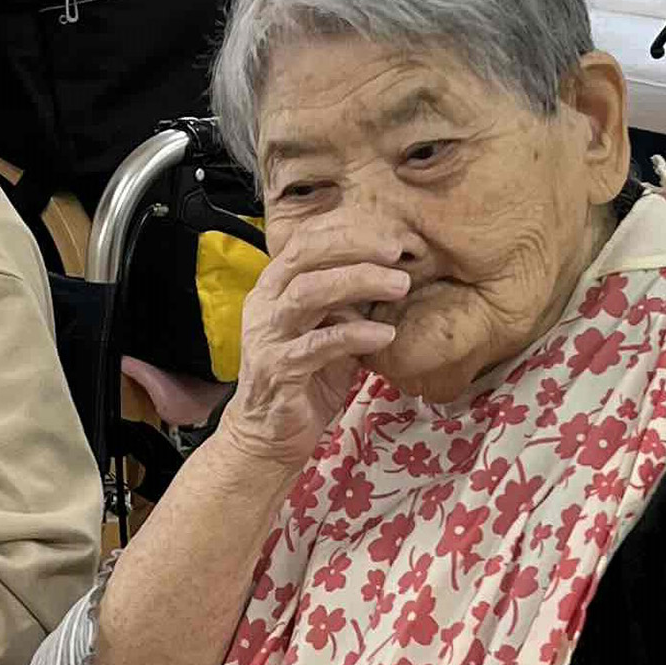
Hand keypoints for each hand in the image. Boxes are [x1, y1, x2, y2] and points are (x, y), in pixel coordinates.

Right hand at [215, 219, 410, 469]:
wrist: (269, 434)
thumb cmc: (305, 378)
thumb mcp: (330, 328)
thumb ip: (351, 300)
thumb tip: (396, 270)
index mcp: (276, 286)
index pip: (308, 239)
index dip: (350, 229)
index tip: (393, 235)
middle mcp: (266, 303)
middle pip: (306, 254)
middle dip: (355, 245)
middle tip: (398, 252)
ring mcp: (268, 336)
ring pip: (309, 291)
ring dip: (358, 282)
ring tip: (400, 285)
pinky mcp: (278, 370)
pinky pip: (318, 344)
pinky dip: (355, 335)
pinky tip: (385, 335)